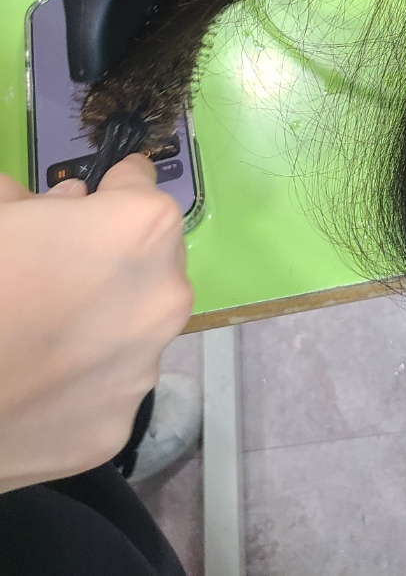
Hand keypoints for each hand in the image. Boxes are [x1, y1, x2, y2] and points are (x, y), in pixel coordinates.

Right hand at [0, 155, 192, 491]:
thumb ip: (39, 202)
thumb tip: (66, 201)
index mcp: (142, 228)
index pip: (139, 184)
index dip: (108, 190)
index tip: (84, 204)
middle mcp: (164, 295)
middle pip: (149, 259)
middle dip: (112, 259)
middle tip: (54, 273)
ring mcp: (145, 367)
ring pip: (134, 326)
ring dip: (101, 322)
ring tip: (38, 336)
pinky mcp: (116, 429)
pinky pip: (106, 388)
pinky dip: (79, 382)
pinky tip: (33, 385)